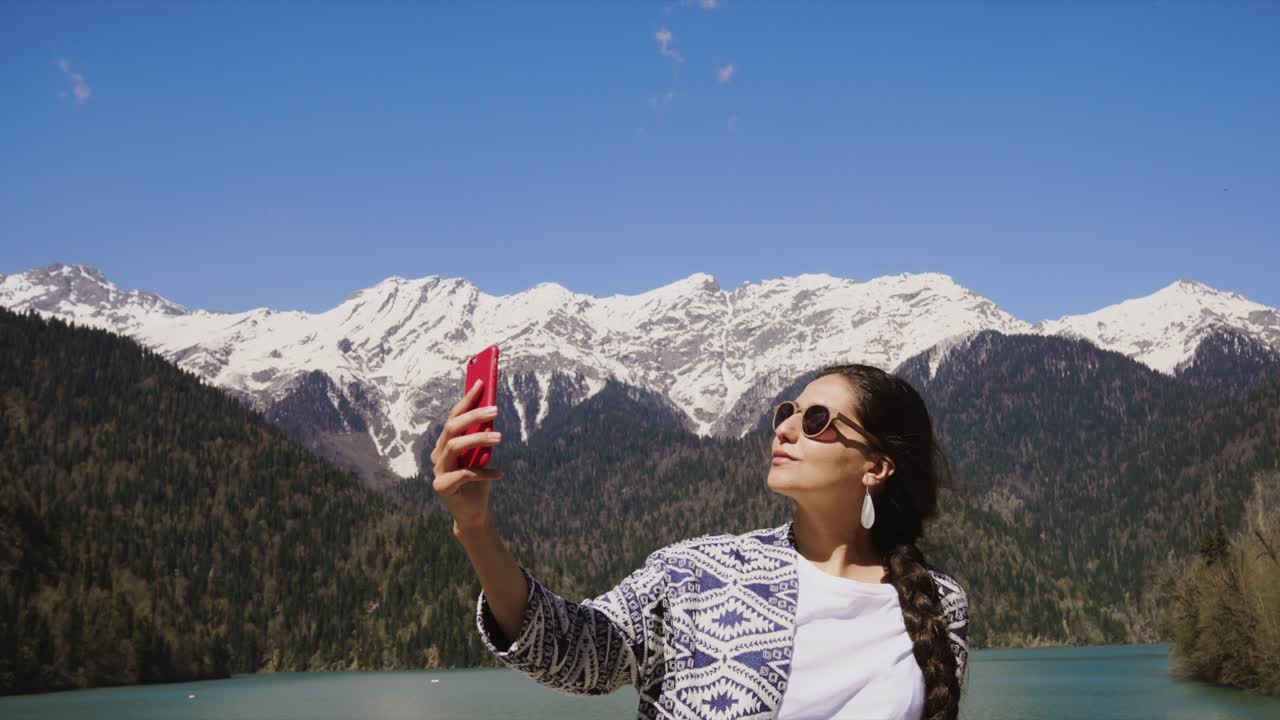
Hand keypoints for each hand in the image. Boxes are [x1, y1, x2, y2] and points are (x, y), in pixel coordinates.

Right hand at [430, 378, 503, 530]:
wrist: (474, 512)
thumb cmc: (480, 481)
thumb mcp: (484, 455)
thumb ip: (483, 438)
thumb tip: (492, 413)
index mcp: (446, 443)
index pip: (454, 416)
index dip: (467, 399)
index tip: (481, 382)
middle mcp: (438, 454)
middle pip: (452, 428)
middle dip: (473, 415)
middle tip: (495, 410)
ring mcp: (438, 470)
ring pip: (455, 446)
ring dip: (479, 439)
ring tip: (499, 437)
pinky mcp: (442, 486)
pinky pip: (464, 474)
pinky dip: (484, 472)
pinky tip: (499, 474)